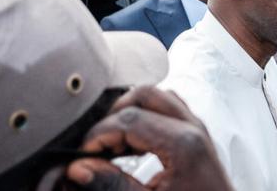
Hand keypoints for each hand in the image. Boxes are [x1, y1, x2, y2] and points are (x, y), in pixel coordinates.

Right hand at [65, 86, 231, 190]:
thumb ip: (113, 185)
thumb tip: (78, 169)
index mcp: (183, 143)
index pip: (129, 119)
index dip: (98, 135)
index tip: (81, 156)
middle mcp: (194, 127)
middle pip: (145, 94)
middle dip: (113, 115)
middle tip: (96, 146)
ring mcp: (198, 128)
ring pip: (158, 96)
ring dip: (130, 112)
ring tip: (112, 144)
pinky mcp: (197, 134)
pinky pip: (170, 108)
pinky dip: (147, 115)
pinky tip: (133, 143)